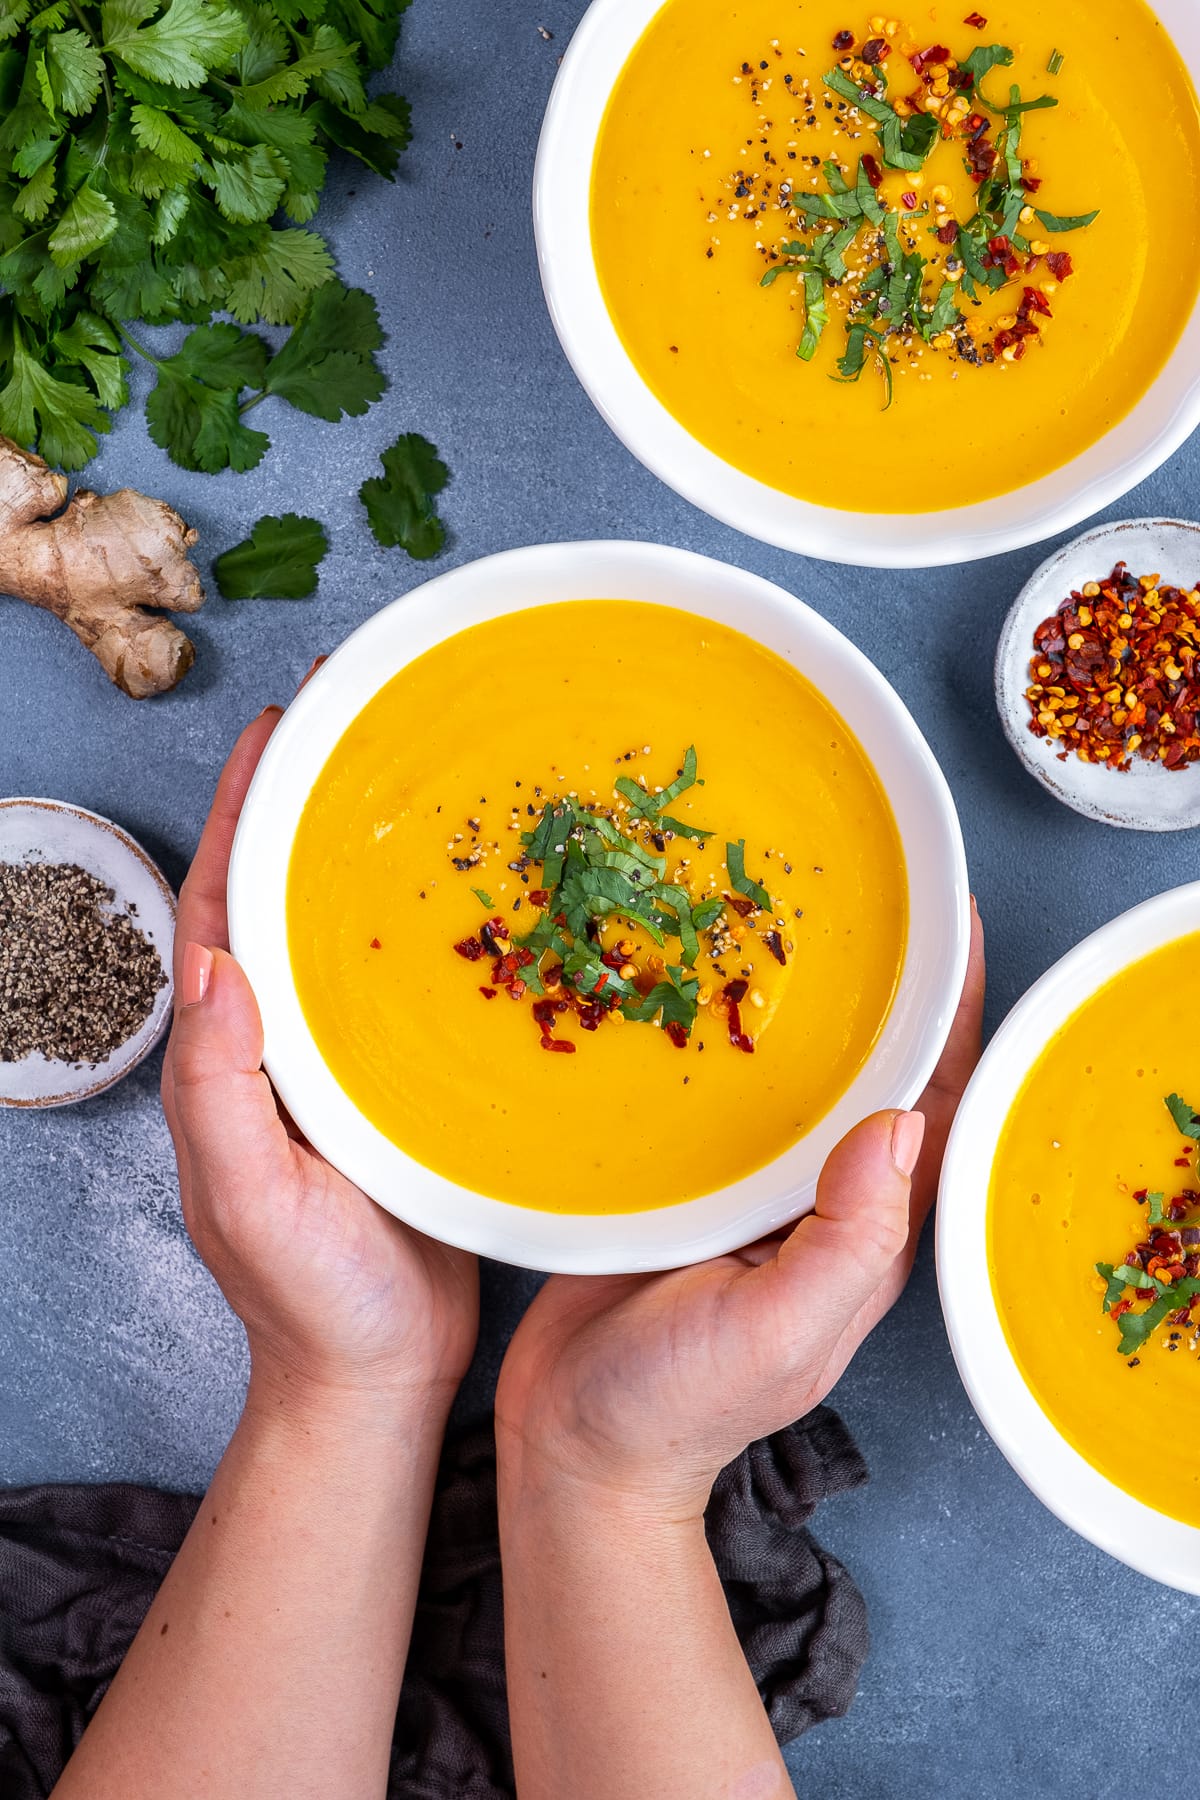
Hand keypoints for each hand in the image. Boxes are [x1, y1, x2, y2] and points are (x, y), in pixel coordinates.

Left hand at [161, 705, 478, 1417]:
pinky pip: (421, 992)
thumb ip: (219, 1090)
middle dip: (316, 809)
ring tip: (436, 786)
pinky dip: (449, 936)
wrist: (376, 1376)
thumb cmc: (308, 1301)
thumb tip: (211, 962)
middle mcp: (284, 1043)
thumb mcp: (253, 1199)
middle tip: (366, 727)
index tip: (281, 732)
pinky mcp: (411, 1090)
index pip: (222, 906)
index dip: (244, 814)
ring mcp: (349, 1065)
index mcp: (232, 1054)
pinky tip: (500, 904)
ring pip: (358, 937)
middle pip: (290, 900)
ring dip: (384, 860)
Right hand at [496, 905, 984, 1514]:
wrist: (572, 1442)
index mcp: (865, 1228)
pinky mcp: (682, 1177)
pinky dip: (712, 1029)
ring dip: (794, 995)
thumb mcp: (777, 1333)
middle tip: (860, 892)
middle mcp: (817, 1194)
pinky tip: (683, 975)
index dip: (954, 1014)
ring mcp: (749, 1184)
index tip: (949, 925)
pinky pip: (715, 1087)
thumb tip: (900, 1128)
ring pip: (792, 1069)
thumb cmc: (679, 1406)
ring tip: (775, 907)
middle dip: (878, 984)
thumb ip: (844, 1242)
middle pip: (870, 1068)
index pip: (935, 1103)